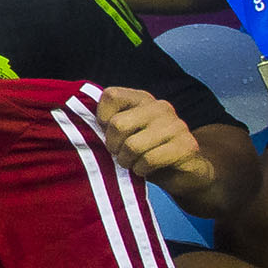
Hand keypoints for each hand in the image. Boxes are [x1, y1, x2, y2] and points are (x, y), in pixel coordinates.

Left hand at [92, 88, 215, 203]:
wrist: (187, 172)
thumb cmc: (147, 152)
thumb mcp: (125, 134)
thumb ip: (108, 125)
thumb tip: (80, 125)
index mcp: (143, 99)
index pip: (111, 95)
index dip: (102, 118)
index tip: (108, 134)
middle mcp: (161, 107)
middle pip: (118, 124)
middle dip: (112, 146)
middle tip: (119, 154)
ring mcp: (176, 125)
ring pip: (133, 145)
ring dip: (126, 161)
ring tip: (132, 163)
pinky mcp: (187, 146)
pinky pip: (150, 160)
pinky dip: (141, 169)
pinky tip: (145, 169)